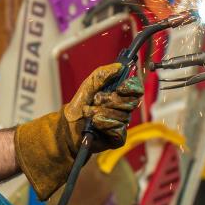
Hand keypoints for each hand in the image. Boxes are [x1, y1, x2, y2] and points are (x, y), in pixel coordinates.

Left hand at [13, 64, 143, 198]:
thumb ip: (102, 74)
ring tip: (90, 113)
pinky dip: (105, 124)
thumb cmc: (79, 105)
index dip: (132, 87)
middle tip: (96, 101)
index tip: (120, 88)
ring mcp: (122, 123)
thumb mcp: (88, 85)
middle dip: (111, 100)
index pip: (136, 89)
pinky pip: (119, 129)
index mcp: (120, 95)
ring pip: (123, 116)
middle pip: (131, 102)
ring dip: (103, 112)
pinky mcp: (118, 137)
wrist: (68, 126)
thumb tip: (119, 67)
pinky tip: (95, 124)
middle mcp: (123, 109)